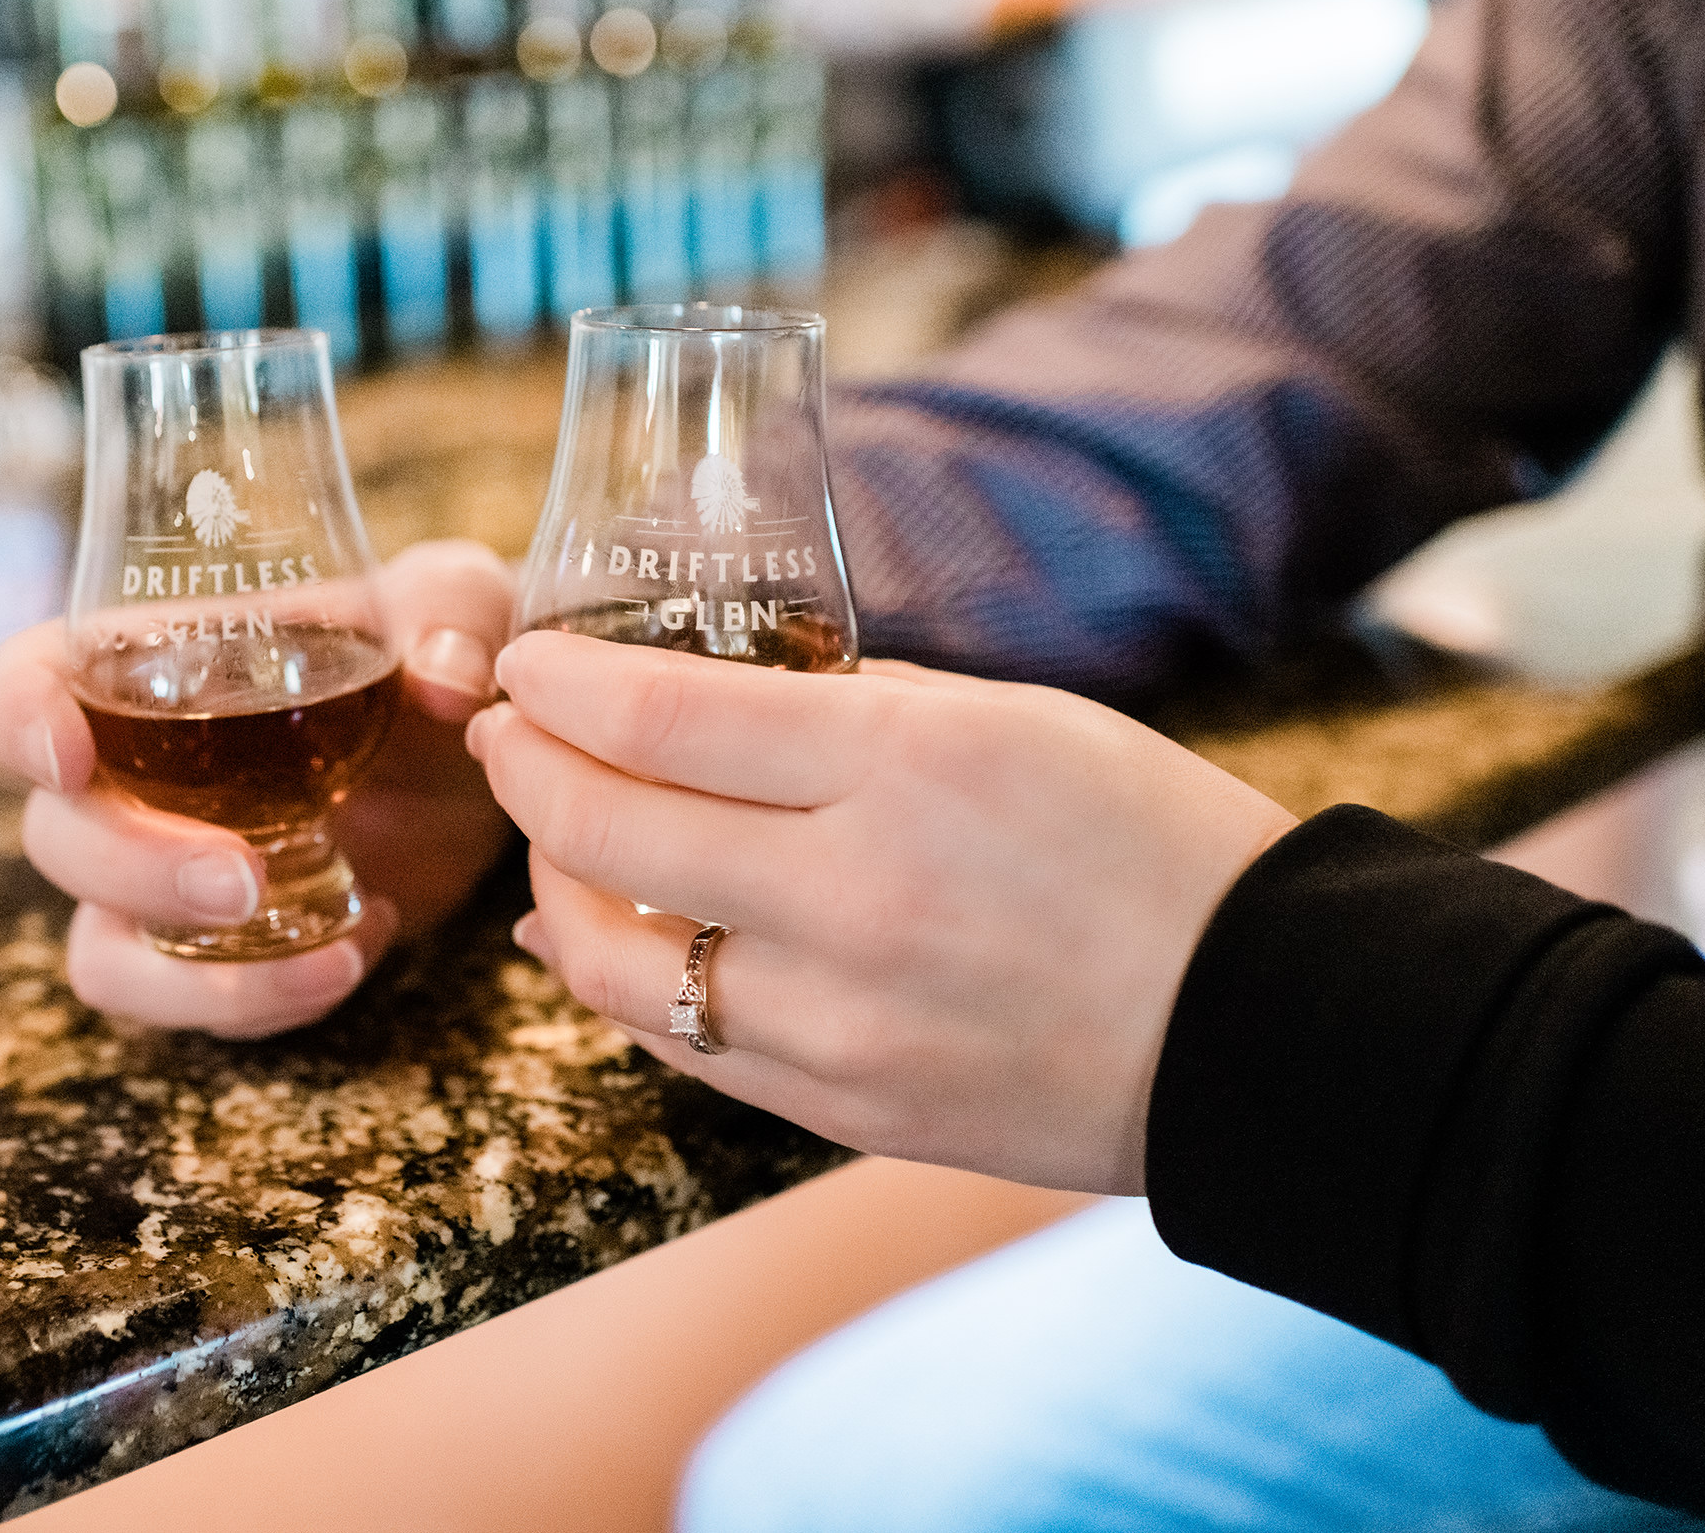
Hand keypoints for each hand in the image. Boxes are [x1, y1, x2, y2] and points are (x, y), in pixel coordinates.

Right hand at [0, 540, 515, 1037]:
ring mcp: (164, 878)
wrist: (479, 765)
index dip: (20, 720)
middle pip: (57, 836)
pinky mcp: (218, 950)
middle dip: (133, 867)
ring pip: (102, 947)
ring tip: (327, 954)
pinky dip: (265, 999)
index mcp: (149, 667)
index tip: (67, 756)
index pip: (27, 683)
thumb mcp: (456, 605)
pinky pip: (188, 1001)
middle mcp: (132, 777)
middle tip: (243, 879)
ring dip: (186, 972)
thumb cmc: (429, 656)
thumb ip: (451, 611)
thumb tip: (444, 680)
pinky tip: (363, 945)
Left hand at [467, 632, 1297, 1193]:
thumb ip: (853, 712)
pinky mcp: (841, 1111)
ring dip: (549, 888)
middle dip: (526, 769)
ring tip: (546, 840)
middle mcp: (851, 897)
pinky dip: (614, 987)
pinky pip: (678, 1045)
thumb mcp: (1015, 722)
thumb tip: (716, 708)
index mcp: (903, 768)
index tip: (525, 660)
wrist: (1268, 1031)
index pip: (662, 715)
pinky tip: (587, 945)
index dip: (563, 683)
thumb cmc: (1156, 846)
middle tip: (504, 735)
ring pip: (612, 960)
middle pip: (607, 829)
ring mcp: (838, 1023)